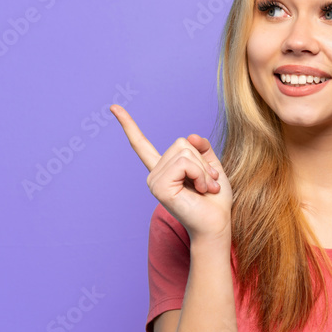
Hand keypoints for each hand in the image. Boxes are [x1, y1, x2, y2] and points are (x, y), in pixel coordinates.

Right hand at [111, 105, 231, 241]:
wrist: (217, 224)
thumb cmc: (215, 200)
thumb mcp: (212, 167)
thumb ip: (201, 148)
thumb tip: (190, 135)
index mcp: (164, 169)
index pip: (141, 145)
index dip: (128, 125)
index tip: (114, 107)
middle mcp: (155, 174)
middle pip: (181, 143)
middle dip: (202, 161)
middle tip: (209, 183)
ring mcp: (154, 181)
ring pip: (185, 152)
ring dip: (203, 170)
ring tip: (206, 188)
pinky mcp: (160, 187)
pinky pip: (184, 163)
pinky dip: (200, 174)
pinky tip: (201, 190)